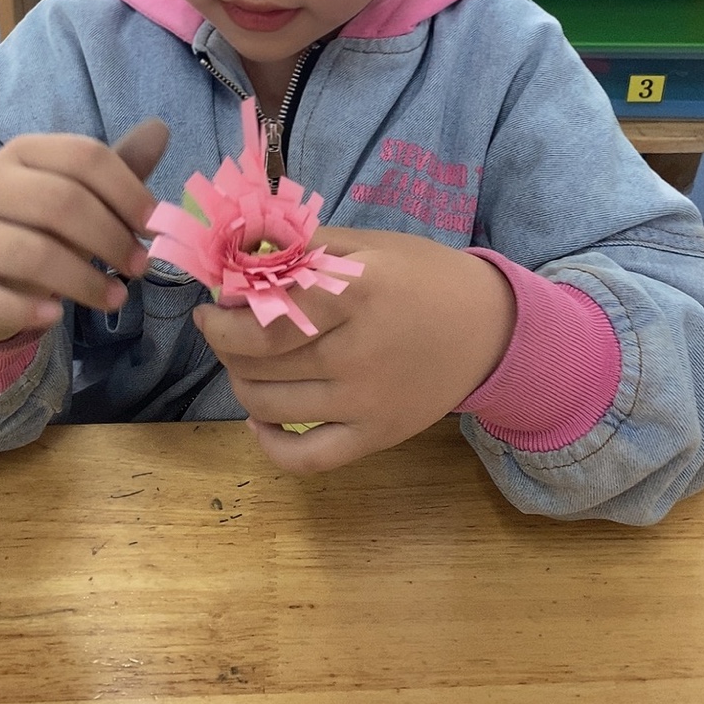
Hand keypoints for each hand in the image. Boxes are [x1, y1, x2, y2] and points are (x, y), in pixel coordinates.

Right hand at [0, 120, 168, 342]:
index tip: (154, 226)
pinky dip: (29, 309)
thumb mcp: (77, 198)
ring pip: (32, 254)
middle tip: (142, 267)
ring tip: (117, 298)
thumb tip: (160, 129)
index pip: (84, 157)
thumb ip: (116, 172)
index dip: (128, 191)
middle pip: (62, 203)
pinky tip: (56, 316)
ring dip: (85, 281)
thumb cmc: (36, 230)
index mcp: (21, 153)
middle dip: (112, 238)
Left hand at [193, 228, 515, 472]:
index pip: (267, 313)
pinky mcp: (376, 436)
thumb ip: (305, 248)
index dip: (226, 313)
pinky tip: (259, 416)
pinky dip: (268, 443)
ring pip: (268, 403)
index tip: (212, 304)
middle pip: (260, 359)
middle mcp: (358, 351)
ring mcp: (366, 402)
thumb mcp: (369, 246)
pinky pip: (305, 458)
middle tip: (223, 327)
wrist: (491, 329)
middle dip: (226, 342)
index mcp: (357, 292)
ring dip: (239, 380)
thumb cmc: (424, 277)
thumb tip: (238, 255)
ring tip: (242, 360)